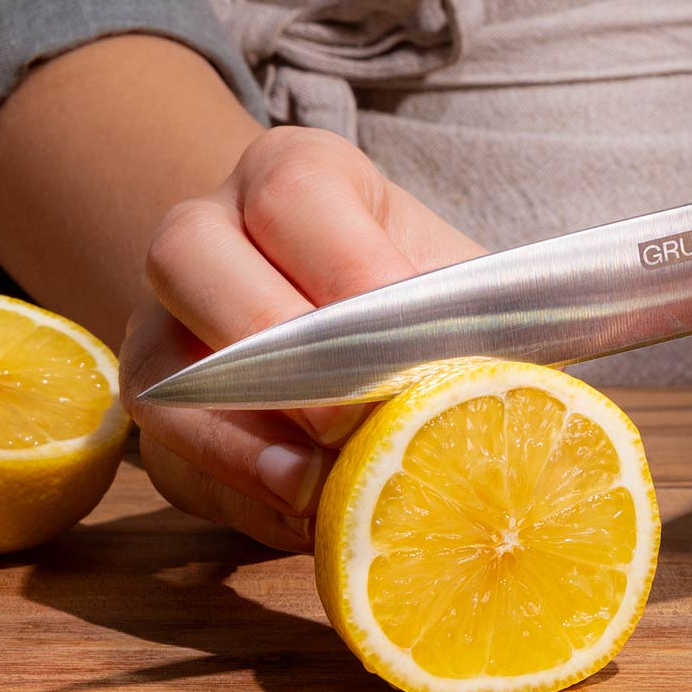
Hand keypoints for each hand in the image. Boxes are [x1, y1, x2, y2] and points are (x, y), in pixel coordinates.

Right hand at [123, 126, 481, 550]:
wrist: (341, 322)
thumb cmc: (416, 302)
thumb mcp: (455, 290)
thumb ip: (479, 329)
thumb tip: (536, 400)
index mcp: (293, 175)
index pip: (293, 197)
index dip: (348, 272)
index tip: (408, 349)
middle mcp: (206, 229)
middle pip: (187, 257)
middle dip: (275, 350)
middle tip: (355, 422)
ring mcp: (161, 320)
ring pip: (162, 370)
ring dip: (243, 440)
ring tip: (323, 489)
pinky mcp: (155, 411)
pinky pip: (169, 456)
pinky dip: (239, 494)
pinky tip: (303, 516)